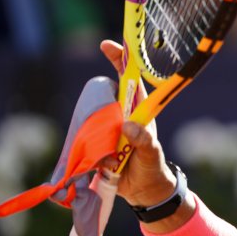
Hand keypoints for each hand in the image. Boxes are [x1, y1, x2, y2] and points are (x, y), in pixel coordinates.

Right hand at [94, 41, 174, 207]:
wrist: (143, 191)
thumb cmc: (152, 167)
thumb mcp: (151, 155)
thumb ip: (144, 142)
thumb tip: (130, 126)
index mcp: (138, 110)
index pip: (130, 79)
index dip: (120, 59)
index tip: (107, 45)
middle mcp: (122, 115)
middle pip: (105, 95)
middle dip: (98, 100)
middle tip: (108, 125)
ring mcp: (108, 128)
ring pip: (92, 117)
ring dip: (94, 132)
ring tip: (114, 156)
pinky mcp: (96, 142)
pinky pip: (84, 138)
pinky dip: (85, 147)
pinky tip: (98, 162)